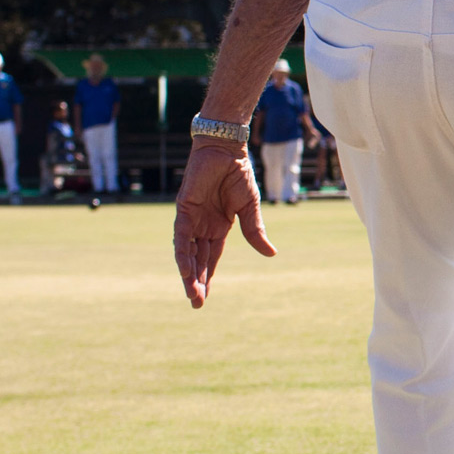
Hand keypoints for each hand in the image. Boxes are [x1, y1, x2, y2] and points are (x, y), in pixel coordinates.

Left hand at [173, 141, 272, 308]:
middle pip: (198, 260)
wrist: (226, 149)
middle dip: (196, 282)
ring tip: (192, 295)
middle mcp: (202, 226)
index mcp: (218, 227)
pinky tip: (186, 271)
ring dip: (189, 273)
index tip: (204, 298)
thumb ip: (255, 231)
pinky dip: (183, 253)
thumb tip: (271, 255)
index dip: (207, 277)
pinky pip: (181, 236)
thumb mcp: (249, 207)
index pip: (210, 258)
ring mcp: (192, 218)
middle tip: (196, 304)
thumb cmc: (238, 173)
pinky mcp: (184, 209)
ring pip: (187, 253)